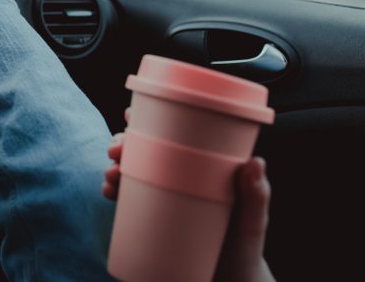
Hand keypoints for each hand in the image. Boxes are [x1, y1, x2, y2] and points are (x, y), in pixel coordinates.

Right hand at [102, 112, 274, 281]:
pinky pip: (128, 200)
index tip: (130, 115)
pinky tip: (108, 191)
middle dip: (123, 144)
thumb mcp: (252, 222)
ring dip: (114, 167)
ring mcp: (164, 198)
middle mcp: (178, 178)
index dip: (148, 121)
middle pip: (144, 151)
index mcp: (201, 168)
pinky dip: (113, 191)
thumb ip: (256, 195)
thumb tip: (255, 162)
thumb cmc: (245, 249)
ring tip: (111, 176)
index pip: (172, 136)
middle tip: (116, 152)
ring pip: (132, 172)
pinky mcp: (152, 219)